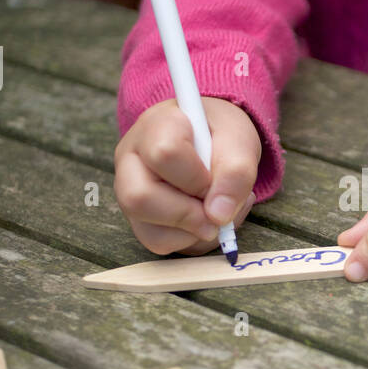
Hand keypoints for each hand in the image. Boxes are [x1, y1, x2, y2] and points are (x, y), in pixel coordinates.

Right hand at [114, 97, 259, 254]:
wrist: (213, 139)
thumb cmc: (221, 135)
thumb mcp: (239, 140)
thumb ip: (235, 172)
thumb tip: (218, 216)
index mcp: (155, 126)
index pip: (164, 154)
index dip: (196, 178)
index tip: (217, 179)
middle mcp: (131, 159)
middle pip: (139, 198)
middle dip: (188, 215)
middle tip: (218, 213)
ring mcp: (129, 191)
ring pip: (148, 230)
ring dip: (193, 232)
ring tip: (217, 214)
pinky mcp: (138, 217)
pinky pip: (158, 242)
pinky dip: (190, 240)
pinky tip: (206, 220)